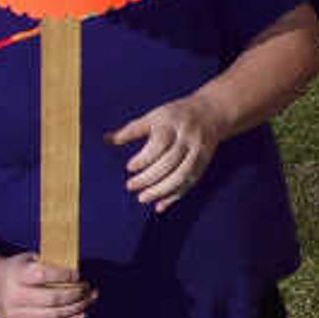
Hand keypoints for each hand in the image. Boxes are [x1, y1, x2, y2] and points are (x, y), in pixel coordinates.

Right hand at [0, 251, 91, 317]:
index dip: (65, 275)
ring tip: (90, 300)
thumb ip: (49, 263)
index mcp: (17, 275)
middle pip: (52, 299)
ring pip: (52, 316)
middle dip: (76, 295)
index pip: (43, 276)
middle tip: (90, 289)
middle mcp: (15, 297)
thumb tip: (77, 270)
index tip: (79, 274)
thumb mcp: (28, 259)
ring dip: (76, 309)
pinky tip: (80, 317)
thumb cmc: (18, 271)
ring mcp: (17, 315)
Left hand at [110, 95, 223, 211]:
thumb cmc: (176, 114)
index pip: (160, 142)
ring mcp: (198, 150)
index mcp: (173, 122)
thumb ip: (132, 129)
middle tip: (130, 186)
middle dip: (149, 177)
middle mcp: (187, 136)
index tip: (129, 168)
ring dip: (161, 190)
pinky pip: (190, 182)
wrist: (212, 111)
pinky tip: (160, 206)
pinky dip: (175, 196)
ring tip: (142, 198)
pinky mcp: (204, 162)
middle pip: (170, 161)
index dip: (144, 158)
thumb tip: (106, 140)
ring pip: (181, 174)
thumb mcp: (155, 115)